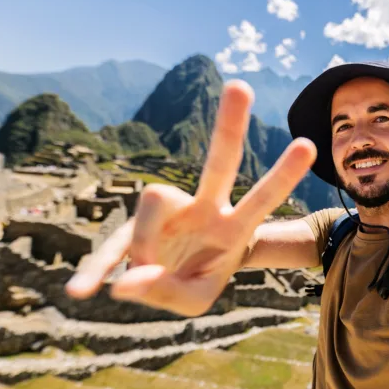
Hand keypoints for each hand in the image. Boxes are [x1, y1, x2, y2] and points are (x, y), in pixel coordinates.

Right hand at [65, 80, 316, 315]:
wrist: (169, 281)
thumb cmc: (195, 283)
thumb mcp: (193, 302)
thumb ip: (166, 292)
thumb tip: (124, 282)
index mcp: (232, 228)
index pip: (260, 199)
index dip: (282, 175)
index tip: (309, 145)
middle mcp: (203, 208)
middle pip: (220, 163)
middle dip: (229, 127)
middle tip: (241, 86)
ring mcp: (168, 211)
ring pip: (153, 198)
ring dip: (143, 244)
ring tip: (135, 283)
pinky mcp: (134, 224)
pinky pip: (113, 240)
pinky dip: (95, 268)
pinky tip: (79, 292)